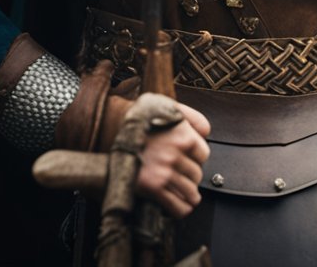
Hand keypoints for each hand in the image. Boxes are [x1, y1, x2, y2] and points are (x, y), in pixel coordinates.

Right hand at [134, 102, 210, 217]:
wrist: (109, 133)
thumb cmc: (140, 119)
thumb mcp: (169, 107)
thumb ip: (193, 117)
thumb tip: (207, 133)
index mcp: (184, 137)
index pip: (204, 155)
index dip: (196, 159)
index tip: (188, 160)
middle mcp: (175, 155)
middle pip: (197, 174)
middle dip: (190, 176)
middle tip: (181, 175)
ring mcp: (164, 172)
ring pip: (190, 191)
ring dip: (188, 194)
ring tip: (185, 194)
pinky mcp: (152, 188)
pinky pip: (178, 206)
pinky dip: (182, 209)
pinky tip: (181, 207)